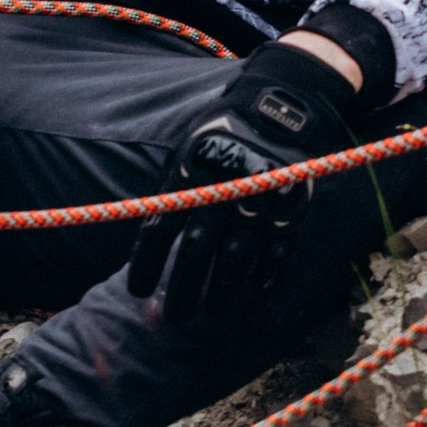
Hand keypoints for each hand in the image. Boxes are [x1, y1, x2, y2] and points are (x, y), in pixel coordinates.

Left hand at [126, 37, 362, 330]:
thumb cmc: (224, 132)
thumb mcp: (189, 152)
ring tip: (210, 314)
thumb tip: (151, 238)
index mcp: (192, 177)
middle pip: (196, 253)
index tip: (136, 291)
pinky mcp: (290, 210)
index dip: (146, 264)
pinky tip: (254, 290)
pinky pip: (277, 251)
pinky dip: (266, 272)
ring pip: (235, 260)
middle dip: (181, 290)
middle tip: (172, 319)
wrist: (280, 108)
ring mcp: (258, 204)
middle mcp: (223, 193)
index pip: (161, 229)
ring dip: (220, 292)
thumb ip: (174, 191)